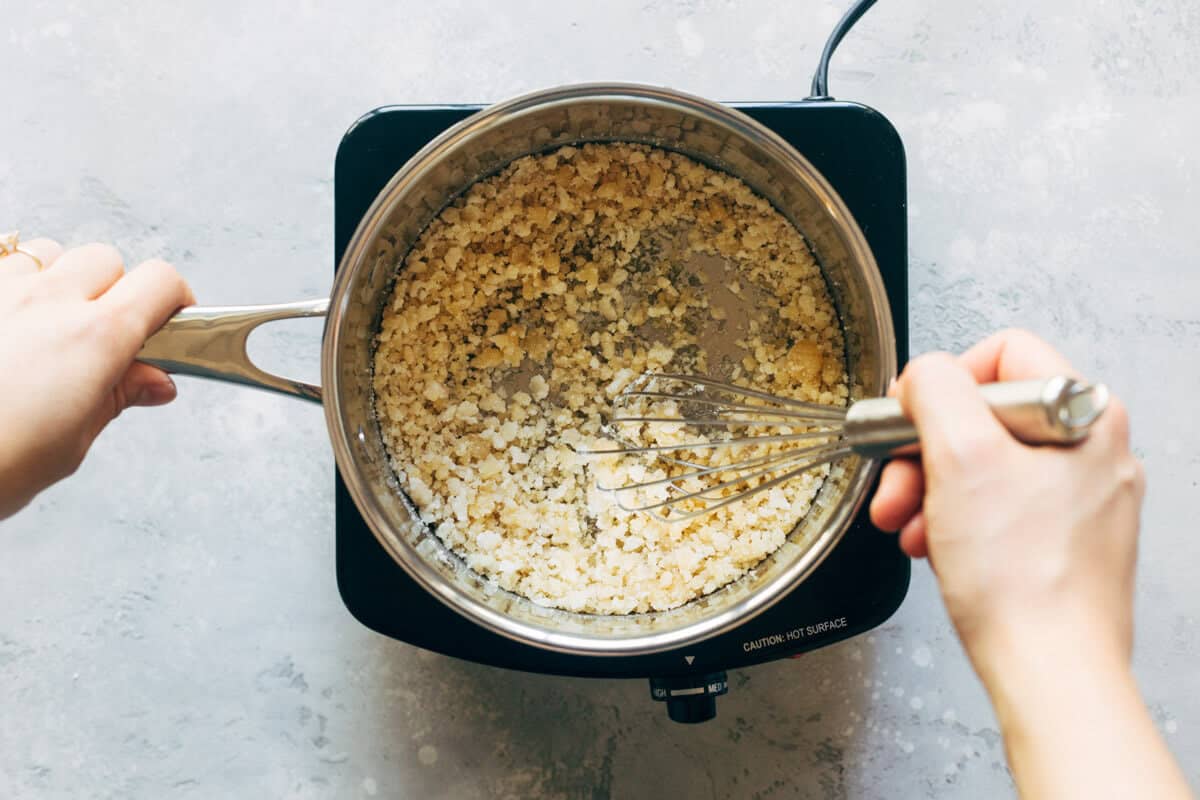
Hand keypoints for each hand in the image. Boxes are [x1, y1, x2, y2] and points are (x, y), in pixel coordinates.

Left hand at [0, 238, 192, 518]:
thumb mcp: (71, 443)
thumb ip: (115, 398)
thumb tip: (156, 382)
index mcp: (93, 339)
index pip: (160, 283)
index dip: (175, 301)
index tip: (173, 324)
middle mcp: (47, 302)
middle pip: (106, 260)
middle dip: (116, 290)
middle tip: (106, 336)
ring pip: (47, 253)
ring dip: (58, 279)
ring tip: (46, 324)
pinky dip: (11, 283)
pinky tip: (7, 321)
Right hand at [870, 329, 1141, 670]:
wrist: (1050, 671)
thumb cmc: (1022, 579)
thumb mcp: (960, 457)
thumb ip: (936, 389)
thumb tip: (922, 375)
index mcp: (1084, 414)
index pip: (1002, 353)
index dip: (943, 381)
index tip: (910, 418)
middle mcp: (1092, 449)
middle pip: (984, 414)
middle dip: (925, 449)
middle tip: (897, 482)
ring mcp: (1081, 497)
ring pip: (985, 463)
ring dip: (932, 490)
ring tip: (910, 525)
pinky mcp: (1064, 538)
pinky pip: (997, 506)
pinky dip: (956, 521)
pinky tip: (936, 547)